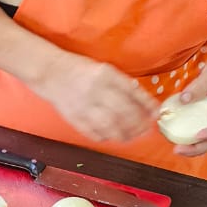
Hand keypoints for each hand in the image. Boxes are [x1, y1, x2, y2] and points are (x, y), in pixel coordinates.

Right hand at [38, 56, 158, 144]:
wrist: (50, 73)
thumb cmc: (81, 70)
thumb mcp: (104, 69)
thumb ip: (122, 84)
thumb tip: (143, 101)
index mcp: (106, 74)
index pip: (132, 92)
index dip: (147, 105)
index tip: (156, 113)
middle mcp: (96, 90)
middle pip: (124, 112)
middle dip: (139, 123)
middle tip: (146, 129)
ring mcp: (84, 106)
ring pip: (110, 126)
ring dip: (125, 134)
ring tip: (131, 136)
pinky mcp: (74, 118)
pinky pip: (93, 133)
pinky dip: (105, 137)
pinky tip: (111, 136)